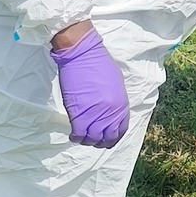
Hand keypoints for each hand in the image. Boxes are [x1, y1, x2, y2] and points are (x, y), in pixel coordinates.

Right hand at [50, 27, 129, 147]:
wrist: (82, 54)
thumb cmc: (98, 63)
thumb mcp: (115, 83)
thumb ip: (115, 100)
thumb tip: (109, 112)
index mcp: (121, 105)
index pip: (121, 130)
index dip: (113, 136)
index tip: (106, 137)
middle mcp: (110, 113)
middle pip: (108, 138)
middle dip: (101, 142)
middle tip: (93, 140)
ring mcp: (95, 115)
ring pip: (92, 139)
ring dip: (87, 141)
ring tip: (82, 136)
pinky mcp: (79, 114)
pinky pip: (79, 135)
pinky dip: (76, 138)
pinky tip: (73, 134)